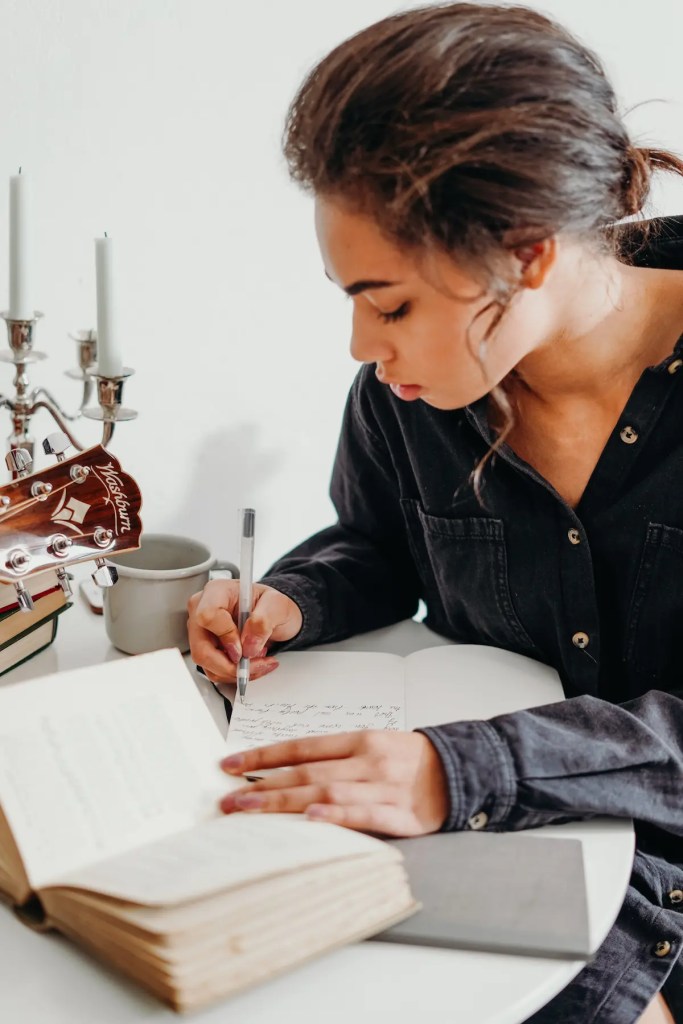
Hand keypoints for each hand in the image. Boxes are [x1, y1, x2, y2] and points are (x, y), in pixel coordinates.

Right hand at [187, 580, 302, 684]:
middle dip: (230, 664)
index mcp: (217, 591)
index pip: (208, 616)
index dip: (226, 636)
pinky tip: (250, 664)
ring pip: (206, 663)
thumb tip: (248, 644)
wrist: (273, 616)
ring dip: (235, 670)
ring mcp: (202, 630)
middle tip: (255, 664)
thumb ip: (264, 620)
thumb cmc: (272, 605)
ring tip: (258, 661)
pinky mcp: (206, 647)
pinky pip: (213, 669)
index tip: (245, 646)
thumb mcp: (278, 605)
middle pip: (201, 647)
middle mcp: (203, 609)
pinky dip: (233, 673)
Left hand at [218, 730, 449, 836]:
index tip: (229, 766)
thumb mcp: (373, 746)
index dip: (264, 756)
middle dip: (261, 786)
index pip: (302, 747)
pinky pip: (366, 815)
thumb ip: (336, 758)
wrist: (463, 769)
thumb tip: (286, 771)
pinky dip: (338, 816)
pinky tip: (312, 819)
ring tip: (249, 811)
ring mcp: (383, 787)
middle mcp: (367, 760)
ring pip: (326, 792)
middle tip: (227, 801)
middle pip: (306, 772)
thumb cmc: (412, 760)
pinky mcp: (402, 815)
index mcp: (358, 740)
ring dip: (283, 802)